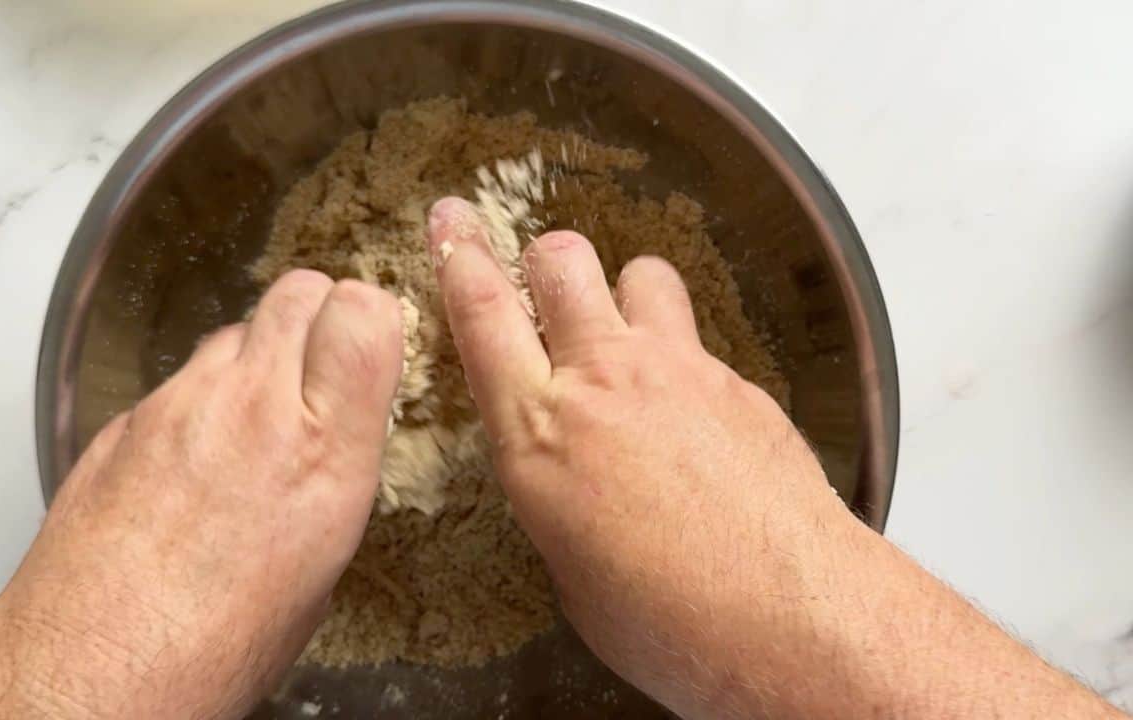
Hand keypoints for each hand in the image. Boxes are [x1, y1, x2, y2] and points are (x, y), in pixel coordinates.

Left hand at [0, 272, 401, 718]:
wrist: (95, 671)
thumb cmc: (215, 645)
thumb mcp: (323, 565)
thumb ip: (335, 474)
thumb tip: (337, 441)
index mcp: (322, 453)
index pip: (363, 313)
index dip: (373, 317)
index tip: (373, 343)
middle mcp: (252, 409)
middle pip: (298, 291)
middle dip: (319, 314)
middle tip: (319, 364)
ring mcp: (180, 405)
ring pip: (236, 330)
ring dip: (257, 357)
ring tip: (254, 421)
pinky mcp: (126, 418)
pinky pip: (182, 377)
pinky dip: (201, 397)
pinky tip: (197, 457)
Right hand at [425, 197, 1125, 719]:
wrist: (788, 615)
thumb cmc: (671, 619)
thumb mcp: (572, 571)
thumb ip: (560, 501)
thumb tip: (571, 490)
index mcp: (539, 432)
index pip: (482, 314)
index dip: (459, 255)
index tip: (451, 220)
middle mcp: (603, 379)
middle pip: (560, 261)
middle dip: (544, 261)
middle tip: (544, 285)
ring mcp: (677, 371)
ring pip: (640, 275)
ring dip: (624, 294)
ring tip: (629, 337)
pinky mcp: (737, 383)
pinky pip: (699, 340)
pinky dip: (684, 359)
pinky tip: (694, 412)